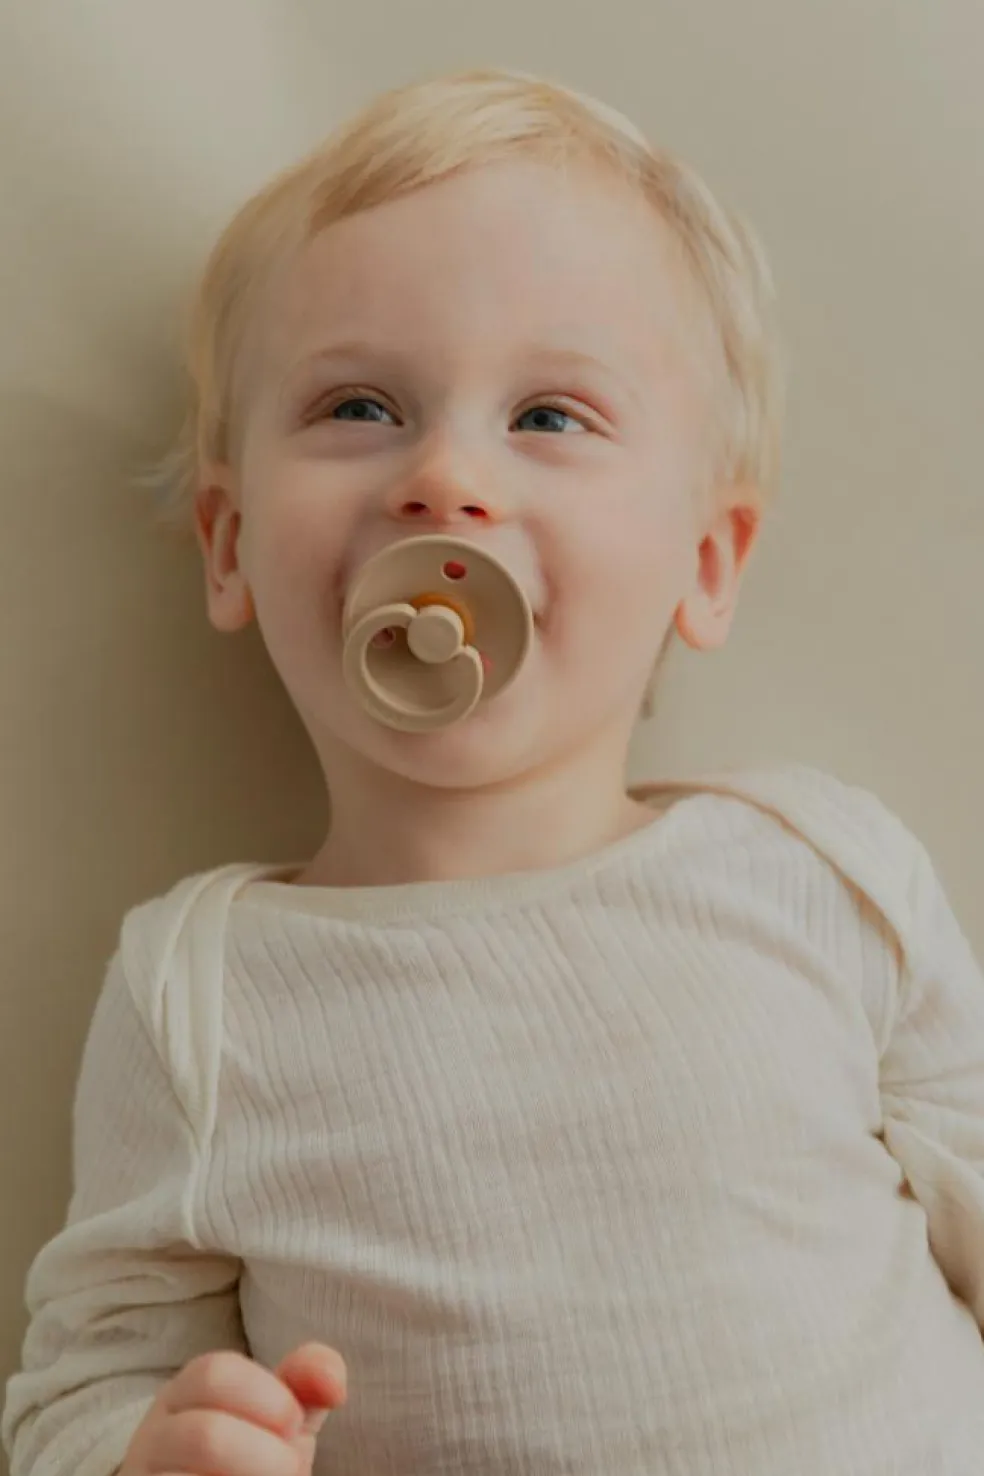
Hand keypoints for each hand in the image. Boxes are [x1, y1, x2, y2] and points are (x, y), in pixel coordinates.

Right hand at [121, 1342, 346, 1475]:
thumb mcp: (279, 1417)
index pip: (213, 1373)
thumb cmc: (248, 1459)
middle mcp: (153, 1442)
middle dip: (263, 1454)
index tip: (295, 1423)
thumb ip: (306, 1383)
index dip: (267, 1396)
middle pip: (204, 1436)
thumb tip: (334, 1383)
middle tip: (290, 1468)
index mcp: (183, 1397)